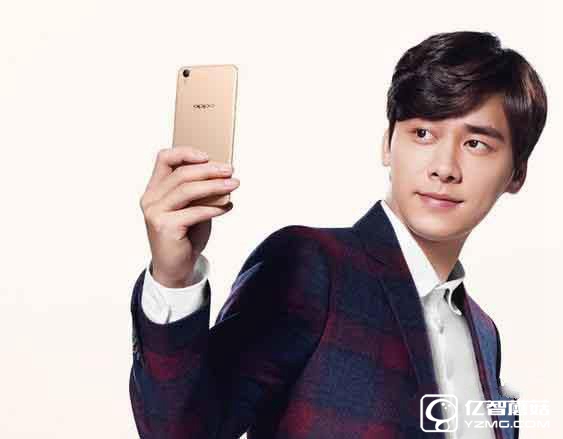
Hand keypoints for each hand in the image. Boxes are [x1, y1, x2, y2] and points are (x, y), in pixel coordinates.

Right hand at [139, 146, 239, 286]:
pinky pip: (194, 211)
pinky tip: (228, 206)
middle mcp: (151, 198)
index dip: (185, 152)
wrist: (175, 268)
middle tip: (230, 170)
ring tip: (234, 184)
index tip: (207, 156)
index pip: (164, 158)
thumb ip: (198, 191)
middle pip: (181, 174)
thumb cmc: (185, 235)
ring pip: (187, 190)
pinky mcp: (164, 227)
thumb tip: (221, 174)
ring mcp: (155, 212)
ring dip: (214, 185)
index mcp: (155, 189)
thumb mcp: (191, 207)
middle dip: (209, 170)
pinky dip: (214, 207)